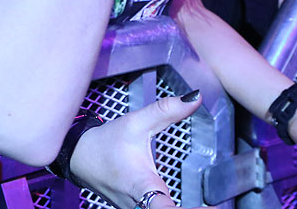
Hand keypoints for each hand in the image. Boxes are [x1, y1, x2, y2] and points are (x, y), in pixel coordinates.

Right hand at [68, 91, 214, 208]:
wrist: (79, 158)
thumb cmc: (105, 143)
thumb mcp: (135, 123)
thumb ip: (166, 111)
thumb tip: (195, 98)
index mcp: (141, 184)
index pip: (162, 208)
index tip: (208, 208)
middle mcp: (139, 204)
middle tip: (218, 207)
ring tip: (213, 208)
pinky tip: (197, 208)